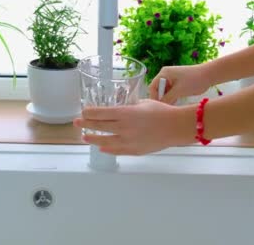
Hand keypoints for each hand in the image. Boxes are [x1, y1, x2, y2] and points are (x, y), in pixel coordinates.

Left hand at [73, 99, 194, 155]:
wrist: (176, 127)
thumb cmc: (163, 112)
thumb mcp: (143, 103)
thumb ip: (129, 107)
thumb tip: (121, 110)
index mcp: (126, 113)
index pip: (101, 113)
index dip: (90, 113)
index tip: (83, 112)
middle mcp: (124, 127)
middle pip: (100, 126)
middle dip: (86, 124)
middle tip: (77, 123)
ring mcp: (128, 140)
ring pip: (105, 141)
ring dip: (93, 139)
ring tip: (85, 137)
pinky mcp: (135, 150)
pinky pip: (117, 150)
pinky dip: (108, 149)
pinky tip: (102, 148)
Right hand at [148, 64, 212, 103]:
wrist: (209, 75)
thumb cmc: (194, 80)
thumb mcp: (179, 90)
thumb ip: (167, 98)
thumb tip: (160, 107)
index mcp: (164, 73)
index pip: (153, 87)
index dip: (154, 97)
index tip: (157, 108)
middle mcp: (166, 75)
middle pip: (158, 90)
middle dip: (160, 99)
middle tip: (164, 110)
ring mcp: (172, 80)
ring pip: (165, 93)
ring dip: (167, 100)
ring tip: (170, 108)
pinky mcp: (178, 84)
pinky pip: (171, 93)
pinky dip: (172, 99)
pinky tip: (175, 105)